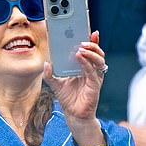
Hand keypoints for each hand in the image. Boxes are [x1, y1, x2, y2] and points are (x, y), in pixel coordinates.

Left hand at [43, 31, 105, 145]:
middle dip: (92, 43)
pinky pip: (92, 71)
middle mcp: (91, 70)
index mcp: (84, 67)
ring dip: (91, 51)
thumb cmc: (68, 98)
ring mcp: (94, 77)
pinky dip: (86, 62)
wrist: (74, 115)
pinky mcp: (94, 85)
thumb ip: (49, 74)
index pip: (90, 51)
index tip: (90, 30)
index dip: (91, 40)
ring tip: (81, 47)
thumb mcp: (55, 84)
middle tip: (82, 39)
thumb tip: (46, 63)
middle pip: (97, 52)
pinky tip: (79, 56)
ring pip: (99, 60)